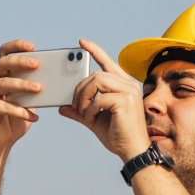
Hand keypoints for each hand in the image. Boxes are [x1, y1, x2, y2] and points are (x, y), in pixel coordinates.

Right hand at [0, 40, 43, 152]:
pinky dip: (19, 111)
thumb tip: (56, 81)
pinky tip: (33, 117)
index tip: (32, 46)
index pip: (5, 53)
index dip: (16, 46)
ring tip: (39, 89)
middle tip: (37, 64)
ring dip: (21, 85)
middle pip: (3, 63)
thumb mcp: (29, 103)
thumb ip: (36, 90)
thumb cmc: (15, 120)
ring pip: (2, 83)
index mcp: (1, 74)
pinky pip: (2, 106)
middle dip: (20, 62)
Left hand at [59, 39, 149, 161]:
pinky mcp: (125, 101)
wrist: (132, 151)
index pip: (107, 62)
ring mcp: (129, 91)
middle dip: (80, 88)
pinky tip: (91, 119)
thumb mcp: (94, 120)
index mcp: (123, 85)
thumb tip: (62, 107)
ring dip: (84, 96)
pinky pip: (99, 98)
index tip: (81, 43)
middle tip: (76, 105)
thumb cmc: (117, 136)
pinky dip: (90, 109)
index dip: (94, 50)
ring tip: (83, 111)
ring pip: (97, 80)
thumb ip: (80, 111)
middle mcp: (128, 85)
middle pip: (96, 74)